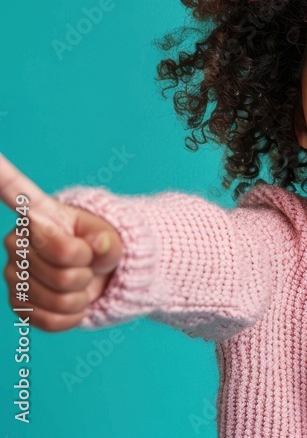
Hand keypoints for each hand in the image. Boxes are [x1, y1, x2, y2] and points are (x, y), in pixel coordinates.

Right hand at [0, 152, 122, 331]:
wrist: (97, 276)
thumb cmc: (99, 246)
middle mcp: (16, 241)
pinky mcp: (18, 303)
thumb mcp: (111, 236)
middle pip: (65, 268)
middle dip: (89, 271)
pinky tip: (74, 302)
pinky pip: (52, 319)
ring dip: (84, 295)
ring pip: (61, 297)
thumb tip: (95, 246)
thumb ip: (106, 239)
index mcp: (39, 215)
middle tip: (88, 264)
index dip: (1, 173)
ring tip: (82, 282)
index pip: (15, 191)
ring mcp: (13, 274)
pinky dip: (74, 316)